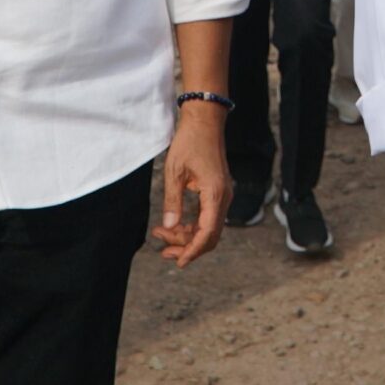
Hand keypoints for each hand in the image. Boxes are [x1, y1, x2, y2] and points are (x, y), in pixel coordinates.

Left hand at [152, 105, 230, 266]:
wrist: (205, 122)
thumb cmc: (189, 142)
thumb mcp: (175, 172)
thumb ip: (173, 201)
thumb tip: (169, 227)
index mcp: (214, 194)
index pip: (207, 232)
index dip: (193, 250)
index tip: (178, 262)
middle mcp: (223, 197)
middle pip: (210, 235)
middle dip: (187, 246)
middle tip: (162, 250)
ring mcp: (222, 195)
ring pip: (208, 227)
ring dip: (187, 236)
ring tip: (162, 235)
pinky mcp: (218, 192)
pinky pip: (208, 217)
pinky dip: (192, 225)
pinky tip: (175, 226)